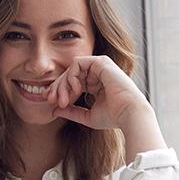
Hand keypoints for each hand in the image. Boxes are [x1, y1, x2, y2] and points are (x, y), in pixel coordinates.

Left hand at [46, 55, 166, 163]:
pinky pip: (77, 63)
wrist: (129, 114)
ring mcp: (100, 66)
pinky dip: (71, 75)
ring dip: (63, 84)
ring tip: (63, 100)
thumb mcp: (87, 116)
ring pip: (71, 69)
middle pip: (69, 75)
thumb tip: (55, 110)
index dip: (59, 90)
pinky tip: (75, 90)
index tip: (49, 100)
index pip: (72, 83)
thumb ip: (71, 112)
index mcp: (95, 85)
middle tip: (50, 99)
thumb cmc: (113, 117)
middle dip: (57, 87)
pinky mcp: (100, 62)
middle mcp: (97, 74)